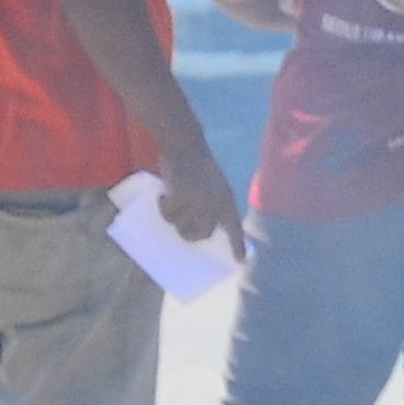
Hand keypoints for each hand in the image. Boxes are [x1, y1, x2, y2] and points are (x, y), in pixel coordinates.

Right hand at [154, 140, 243, 256]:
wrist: (184, 144)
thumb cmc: (193, 164)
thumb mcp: (209, 185)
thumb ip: (207, 205)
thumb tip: (192, 229)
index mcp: (226, 199)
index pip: (234, 226)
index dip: (237, 244)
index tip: (240, 260)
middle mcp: (216, 203)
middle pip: (202, 235)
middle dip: (188, 235)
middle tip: (181, 229)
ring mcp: (200, 202)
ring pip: (181, 225)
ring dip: (172, 215)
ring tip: (171, 198)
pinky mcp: (183, 198)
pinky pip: (168, 214)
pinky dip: (163, 206)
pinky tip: (163, 193)